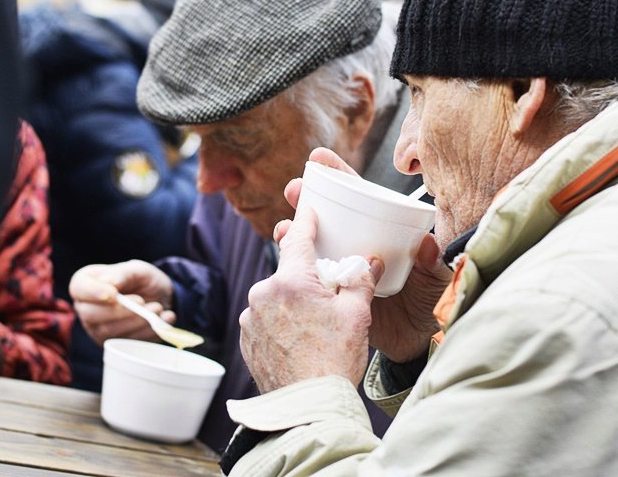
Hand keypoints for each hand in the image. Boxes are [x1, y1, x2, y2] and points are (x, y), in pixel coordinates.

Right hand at [69, 261, 175, 345]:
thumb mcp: (137, 269)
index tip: (114, 294)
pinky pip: (125, 343)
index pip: (79, 288)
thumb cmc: (142, 280)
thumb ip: (123, 275)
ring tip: (158, 308)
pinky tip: (162, 321)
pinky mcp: (111, 343)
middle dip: (120, 311)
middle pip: (91, 314)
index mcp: (85, 282)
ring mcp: (96, 328)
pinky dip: (146, 333)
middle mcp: (85, 307)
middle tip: (143, 303)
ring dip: (136, 322)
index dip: (94, 293)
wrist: (159, 298)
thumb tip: (110, 284)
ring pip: (108, 331)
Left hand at [241, 205, 378, 392]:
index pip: (297, 239)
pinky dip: (280, 322)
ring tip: (315, 327)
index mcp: (291, 281)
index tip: (308, 210)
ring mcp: (251, 318)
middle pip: (288, 272)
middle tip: (328, 294)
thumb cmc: (334, 362)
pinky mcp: (246, 339)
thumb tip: (370, 262)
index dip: (305, 222)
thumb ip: (361, 281)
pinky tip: (299, 341)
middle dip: (306, 277)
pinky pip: (265, 319)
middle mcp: (263, 293)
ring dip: (292, 302)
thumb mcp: (357, 316)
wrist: (307, 408)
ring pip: (275, 297)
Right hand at [278, 147, 452, 362]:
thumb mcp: (437, 279)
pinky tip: (284, 259)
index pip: (359, 196)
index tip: (318, 158)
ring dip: (293, 232)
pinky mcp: (329, 292)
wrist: (416, 344)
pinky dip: (292, 266)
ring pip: (311, 243)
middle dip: (306, 197)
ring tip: (284, 228)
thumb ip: (434, 262)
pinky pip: (306, 275)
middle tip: (294, 189)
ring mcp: (340, 267)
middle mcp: (356, 244)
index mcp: (381, 231)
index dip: (338, 175)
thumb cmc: (430, 303)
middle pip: (327, 214)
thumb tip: (427, 244)